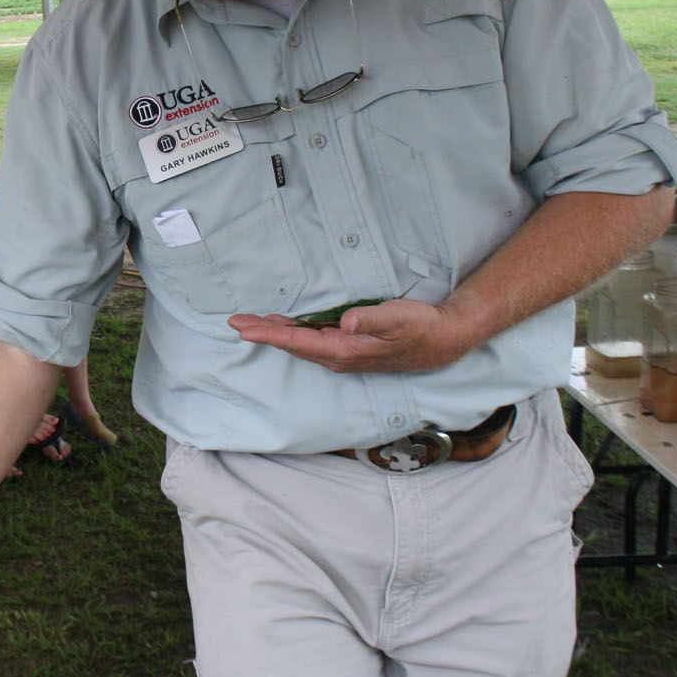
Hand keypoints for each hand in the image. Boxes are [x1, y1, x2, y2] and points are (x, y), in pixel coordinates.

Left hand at [228, 298, 477, 373]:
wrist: (441, 341)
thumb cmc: (419, 327)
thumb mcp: (396, 319)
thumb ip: (369, 320)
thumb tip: (344, 322)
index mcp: (344, 350)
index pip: (297, 342)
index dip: (268, 334)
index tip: (243, 328)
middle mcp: (338, 357)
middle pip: (292, 344)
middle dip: (262, 333)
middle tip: (235, 322)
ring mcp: (342, 355)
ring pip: (300, 343)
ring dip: (275, 333)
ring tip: (251, 323)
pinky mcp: (348, 349)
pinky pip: (312, 341)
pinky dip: (294, 333)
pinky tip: (285, 325)